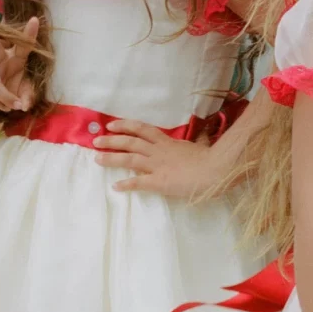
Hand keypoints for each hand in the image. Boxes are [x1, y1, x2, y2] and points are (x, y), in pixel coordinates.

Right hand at [0, 16, 38, 115]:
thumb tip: (24, 106)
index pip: (24, 44)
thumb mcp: (25, 91)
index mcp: (17, 56)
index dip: (29, 33)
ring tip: (13, 106)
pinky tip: (0, 105)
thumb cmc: (15, 88)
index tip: (35, 20)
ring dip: (4, 98)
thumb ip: (28, 96)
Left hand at [95, 118, 216, 198]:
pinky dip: (126, 184)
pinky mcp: (159, 182)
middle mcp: (158, 151)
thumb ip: (196, 141)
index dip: (125, 125)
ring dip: (112, 158)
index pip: (142, 129)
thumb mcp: (200, 145)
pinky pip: (139, 182)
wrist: (216, 169)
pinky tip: (115, 186)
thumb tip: (202, 134)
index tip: (111, 125)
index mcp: (167, 142)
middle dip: (111, 140)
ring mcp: (157, 166)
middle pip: (130, 142)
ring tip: (97, 159)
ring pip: (129, 159)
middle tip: (96, 140)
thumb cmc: (211, 158)